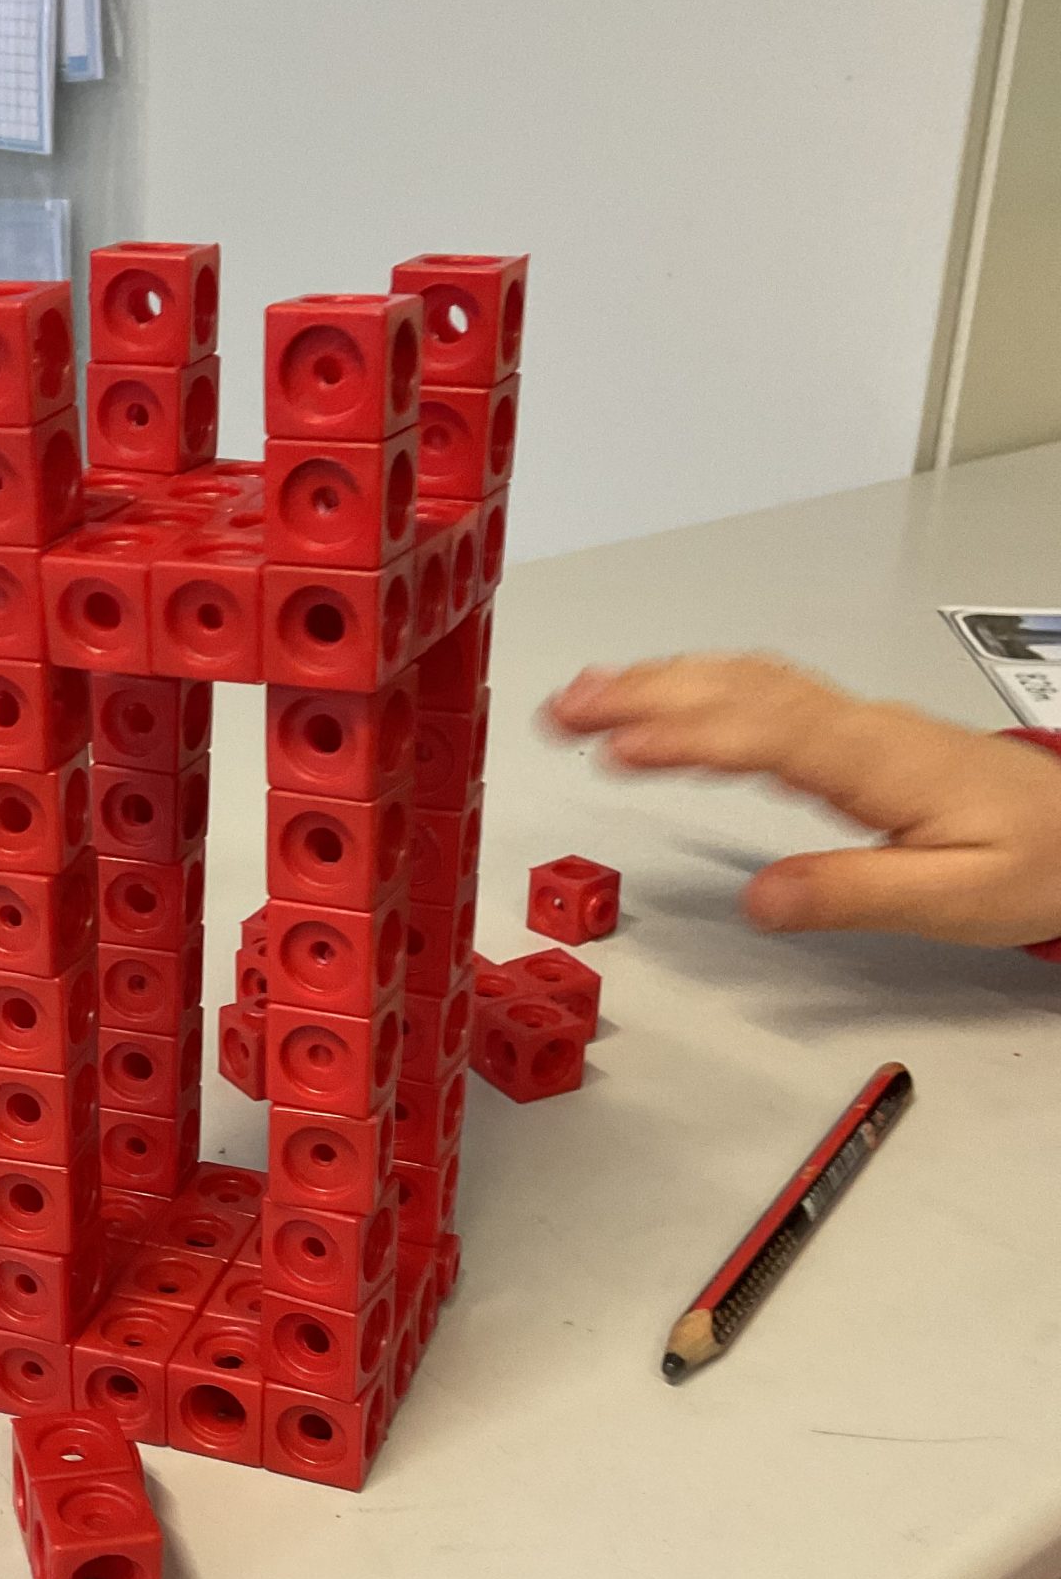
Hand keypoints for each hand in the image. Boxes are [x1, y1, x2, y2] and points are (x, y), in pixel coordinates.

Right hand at [545, 653, 1060, 945]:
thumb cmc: (1037, 862)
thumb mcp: (958, 900)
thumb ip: (856, 893)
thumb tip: (762, 897)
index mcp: (879, 762)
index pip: (764, 735)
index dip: (684, 736)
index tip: (615, 748)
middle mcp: (860, 728)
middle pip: (738, 689)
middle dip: (644, 691)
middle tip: (564, 708)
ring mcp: (855, 722)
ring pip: (745, 679)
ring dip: (661, 680)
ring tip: (583, 696)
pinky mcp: (853, 732)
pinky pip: (762, 688)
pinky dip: (699, 684)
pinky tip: (664, 694)